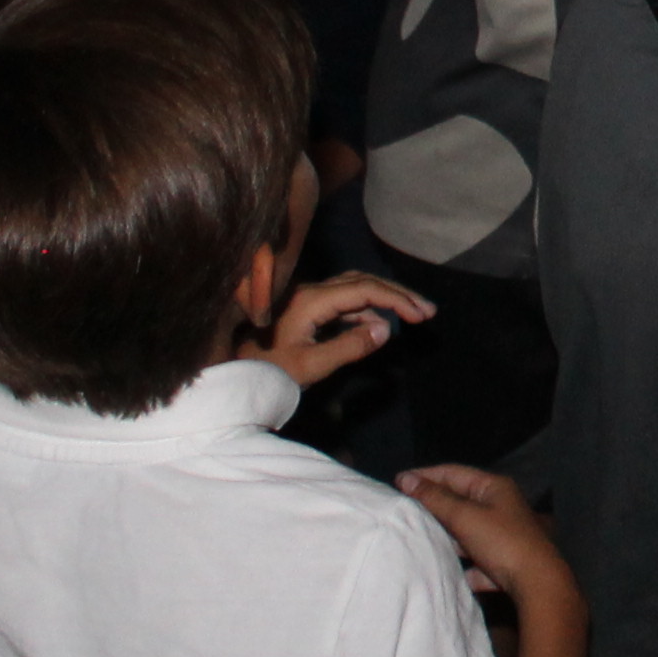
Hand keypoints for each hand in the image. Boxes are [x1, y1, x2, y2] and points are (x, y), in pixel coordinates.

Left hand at [246, 271, 432, 389]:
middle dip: (397, 293)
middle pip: (362, 281)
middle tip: (427, 311)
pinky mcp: (303, 309)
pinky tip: (377, 325)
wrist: (230, 375)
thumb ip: (348, 347)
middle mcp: (309, 291)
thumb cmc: (265, 372)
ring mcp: (305, 298)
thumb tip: (386, 330)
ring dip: (383, 298)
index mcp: (310, 301)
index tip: (422, 315)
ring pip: (353, 288)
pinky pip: (342, 301)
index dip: (397, 299)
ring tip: (411, 314)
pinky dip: (365, 308)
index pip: (363, 290)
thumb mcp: (309, 366)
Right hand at [401, 463, 573, 601]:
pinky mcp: (505, 563)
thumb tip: (406, 479)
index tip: (397, 482)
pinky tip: (450, 571)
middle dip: (434, 506)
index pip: (454, 473)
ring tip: (420, 539)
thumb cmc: (502, 542)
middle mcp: (501, 507)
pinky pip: (477, 560)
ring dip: (447, 535)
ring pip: (467, 531)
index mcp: (494, 488)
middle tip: (405, 510)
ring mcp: (504, 535)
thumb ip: (435, 499)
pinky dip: (464, 564)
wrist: (538, 584)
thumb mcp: (464, 516)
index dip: (425, 476)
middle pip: (461, 502)